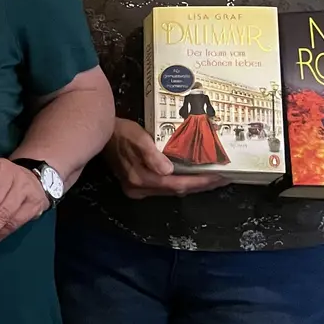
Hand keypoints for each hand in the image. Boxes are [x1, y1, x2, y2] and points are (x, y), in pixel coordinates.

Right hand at [104, 119, 228, 198]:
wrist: (100, 134)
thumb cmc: (120, 132)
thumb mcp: (136, 138)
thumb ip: (151, 155)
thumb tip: (168, 170)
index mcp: (141, 178)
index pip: (177, 184)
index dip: (200, 182)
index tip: (219, 177)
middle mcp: (139, 189)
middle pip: (177, 190)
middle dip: (201, 185)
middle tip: (223, 179)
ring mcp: (138, 189)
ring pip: (172, 191)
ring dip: (193, 185)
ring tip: (213, 178)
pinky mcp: (137, 185)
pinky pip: (165, 188)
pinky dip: (181, 183)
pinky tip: (191, 177)